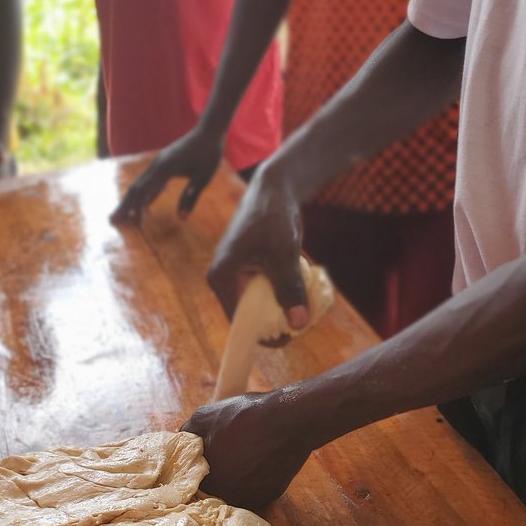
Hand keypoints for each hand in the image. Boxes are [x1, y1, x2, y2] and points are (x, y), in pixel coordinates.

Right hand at [111, 126, 223, 224]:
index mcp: (165, 168)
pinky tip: (144, 208)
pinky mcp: (163, 165)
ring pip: (140, 185)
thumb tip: (181, 218)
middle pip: (136, 188)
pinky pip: (150, 182)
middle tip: (112, 221)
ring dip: (131, 201)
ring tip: (121, 216)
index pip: (145, 190)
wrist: (208, 132)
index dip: (137, 207)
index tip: (132, 223)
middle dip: (124, 205)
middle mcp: (157, 165)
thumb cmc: (209, 154)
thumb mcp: (203, 178)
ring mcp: (158, 164)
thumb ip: (191, 197)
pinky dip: (145, 196)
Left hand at [182, 390, 310, 509]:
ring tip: (243, 453)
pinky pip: (256, 488)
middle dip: (216, 472)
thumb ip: (187, 434)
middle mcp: (229, 497)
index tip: (203, 455)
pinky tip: (260, 458)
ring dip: (236, 476)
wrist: (289, 420)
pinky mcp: (271, 495)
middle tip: (224, 452)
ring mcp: (253, 499)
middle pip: (215, 488)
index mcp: (208, 482)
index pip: (193, 482)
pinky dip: (255, 477)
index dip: (195, 468)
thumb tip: (180, 441)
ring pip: (236, 490)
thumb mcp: (204, 417)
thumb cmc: (243, 417)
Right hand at [207, 162, 308, 329]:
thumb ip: (289, 289)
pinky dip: (280, 295)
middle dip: (274, 322)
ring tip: (303, 309)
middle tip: (301, 324)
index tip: (290, 338)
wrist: (274, 187)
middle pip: (248, 315)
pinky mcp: (247, 269)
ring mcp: (235, 274)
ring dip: (279, 309)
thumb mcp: (284, 254)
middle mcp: (223, 279)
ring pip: (257, 304)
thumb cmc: (274, 217)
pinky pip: (262, 291)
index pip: (239, 321)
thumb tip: (298, 324)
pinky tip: (299, 294)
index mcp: (221, 278)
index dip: (263, 335)